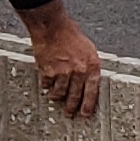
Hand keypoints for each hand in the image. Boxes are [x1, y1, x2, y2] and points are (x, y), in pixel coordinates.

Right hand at [18, 0, 99, 120]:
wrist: (52, 26)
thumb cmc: (70, 33)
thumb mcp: (87, 48)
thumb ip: (89, 64)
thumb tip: (89, 78)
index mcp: (91, 65)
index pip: (92, 91)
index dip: (88, 105)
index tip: (85, 114)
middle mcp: (78, 71)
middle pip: (75, 96)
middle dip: (72, 107)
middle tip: (69, 113)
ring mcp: (63, 72)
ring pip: (60, 93)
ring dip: (58, 97)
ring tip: (56, 98)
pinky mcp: (48, 71)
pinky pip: (47, 85)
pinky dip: (47, 86)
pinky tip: (47, 84)